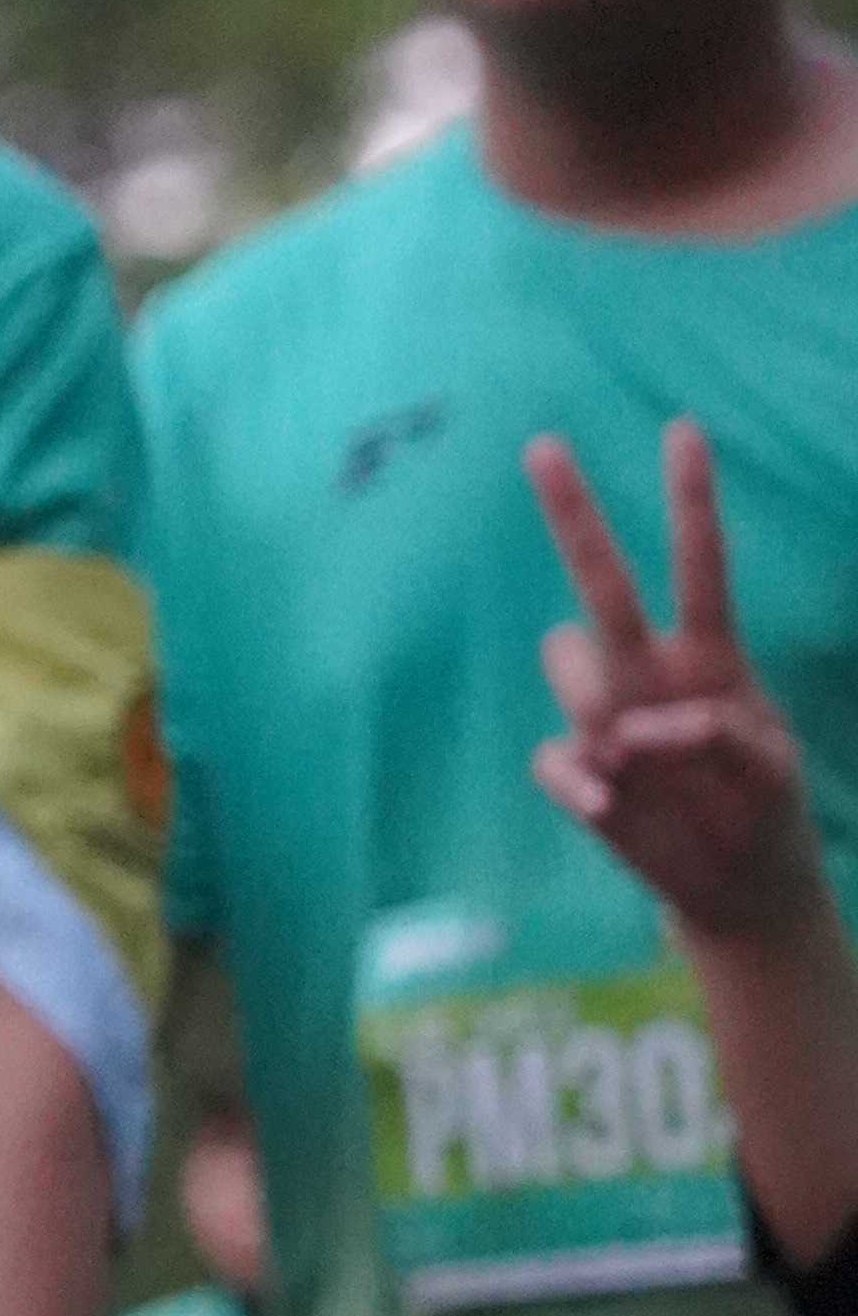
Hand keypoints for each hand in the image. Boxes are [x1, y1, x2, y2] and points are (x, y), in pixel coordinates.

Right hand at [527, 422, 825, 948]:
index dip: (690, 501)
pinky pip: (553, 755)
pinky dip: (576, 778)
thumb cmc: (764, 809)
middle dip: (573, 514)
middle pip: (603, 582)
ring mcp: (607, 719)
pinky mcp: (579, 771)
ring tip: (636, 762)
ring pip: (567, 665)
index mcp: (710, 657)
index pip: (699, 565)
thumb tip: (633, 734)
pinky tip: (607, 805)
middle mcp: (650, 672)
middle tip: (542, 443)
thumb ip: (720, 737)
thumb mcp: (773, 772)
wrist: (736, 884)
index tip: (683, 431)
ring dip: (596, 702)